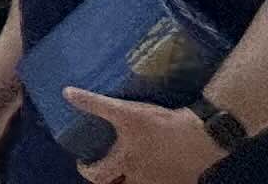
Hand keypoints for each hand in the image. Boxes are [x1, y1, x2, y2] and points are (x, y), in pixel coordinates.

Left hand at [63, 88, 223, 183]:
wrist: (200, 135)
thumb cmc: (160, 124)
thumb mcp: (125, 111)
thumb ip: (95, 104)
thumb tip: (67, 92)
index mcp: (126, 164)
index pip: (98, 177)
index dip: (87, 171)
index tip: (84, 163)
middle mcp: (142, 179)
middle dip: (110, 181)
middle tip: (106, 168)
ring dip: (131, 182)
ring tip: (127, 170)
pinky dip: (155, 181)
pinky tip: (154, 171)